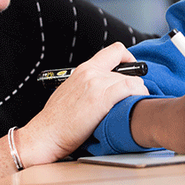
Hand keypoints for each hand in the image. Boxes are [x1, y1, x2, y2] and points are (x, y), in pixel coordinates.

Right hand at [19, 42, 148, 165]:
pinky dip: (139, 95)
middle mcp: (91, 73)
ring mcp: (96, 84)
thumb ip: (88, 84)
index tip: (132, 73)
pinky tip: (136, 106)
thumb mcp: (71, 91)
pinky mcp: (101, 99)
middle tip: (134, 99)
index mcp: (84, 69)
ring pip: (133, 80)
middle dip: (135, 85)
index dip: (129, 59)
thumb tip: (106, 87)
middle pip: (127, 71)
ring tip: (134, 106)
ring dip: (138, 93)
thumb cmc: (57, 120)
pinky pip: (131, 89)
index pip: (115, 51)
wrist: (45, 134)